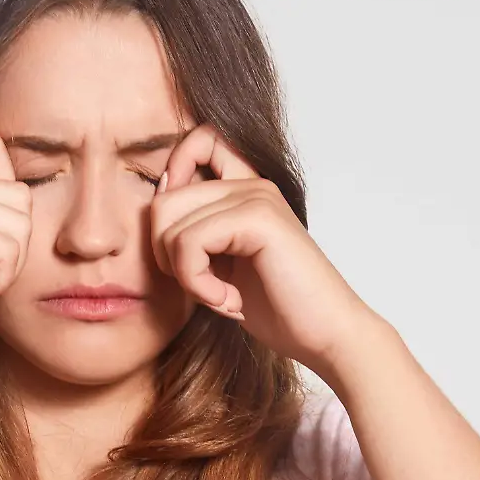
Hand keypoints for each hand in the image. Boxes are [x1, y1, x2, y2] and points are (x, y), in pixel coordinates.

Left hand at [151, 124, 376, 373]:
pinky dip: (197, 283)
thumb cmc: (279, 309)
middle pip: (163, 199)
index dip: (170, 181)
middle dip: (166, 255)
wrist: (326, 336)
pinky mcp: (258, 218)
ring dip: (184, 276)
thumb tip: (154, 209)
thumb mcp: (221, 269)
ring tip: (220, 298)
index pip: (196, 143)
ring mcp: (256, 197)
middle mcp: (251, 184)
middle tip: (202, 288)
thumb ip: (193, 237)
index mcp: (245, 190)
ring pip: (169, 224)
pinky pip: (189, 243)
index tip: (181, 241)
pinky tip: (228, 301)